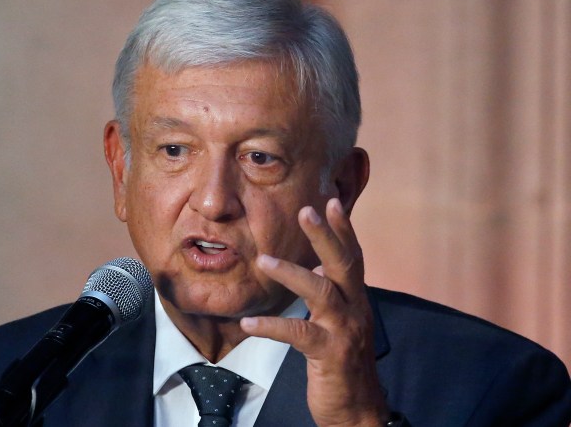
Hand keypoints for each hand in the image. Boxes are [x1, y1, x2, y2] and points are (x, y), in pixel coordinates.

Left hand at [240, 198, 388, 426]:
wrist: (357, 409)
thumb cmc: (343, 363)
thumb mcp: (339, 323)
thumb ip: (330, 295)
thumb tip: (315, 266)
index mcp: (356, 300)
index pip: (352, 257)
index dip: (343, 229)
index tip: (330, 200)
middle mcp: (356, 309)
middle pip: (343, 264)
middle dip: (325, 235)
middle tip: (306, 210)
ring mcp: (344, 331)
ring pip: (322, 292)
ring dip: (292, 273)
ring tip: (264, 260)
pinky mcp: (330, 354)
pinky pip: (299, 334)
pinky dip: (273, 327)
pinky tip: (249, 324)